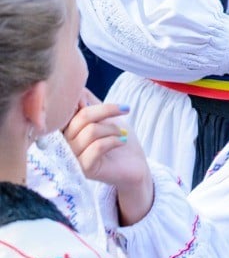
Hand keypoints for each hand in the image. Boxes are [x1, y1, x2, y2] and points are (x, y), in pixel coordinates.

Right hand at [63, 89, 152, 225]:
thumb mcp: (105, 116)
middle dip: (105, 110)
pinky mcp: (85, 169)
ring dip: (112, 128)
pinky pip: (97, 147)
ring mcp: (72, 158)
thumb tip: (76, 87)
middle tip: (124, 110)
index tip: (105, 98)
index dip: (84, 99)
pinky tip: (121, 141)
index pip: (67, 109)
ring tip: (121, 133)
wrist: (135, 165)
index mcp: (65, 129)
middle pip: (80, 117)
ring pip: (89, 132)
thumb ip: (88, 102)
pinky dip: (114, 140)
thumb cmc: (118, 138)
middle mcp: (64, 144)